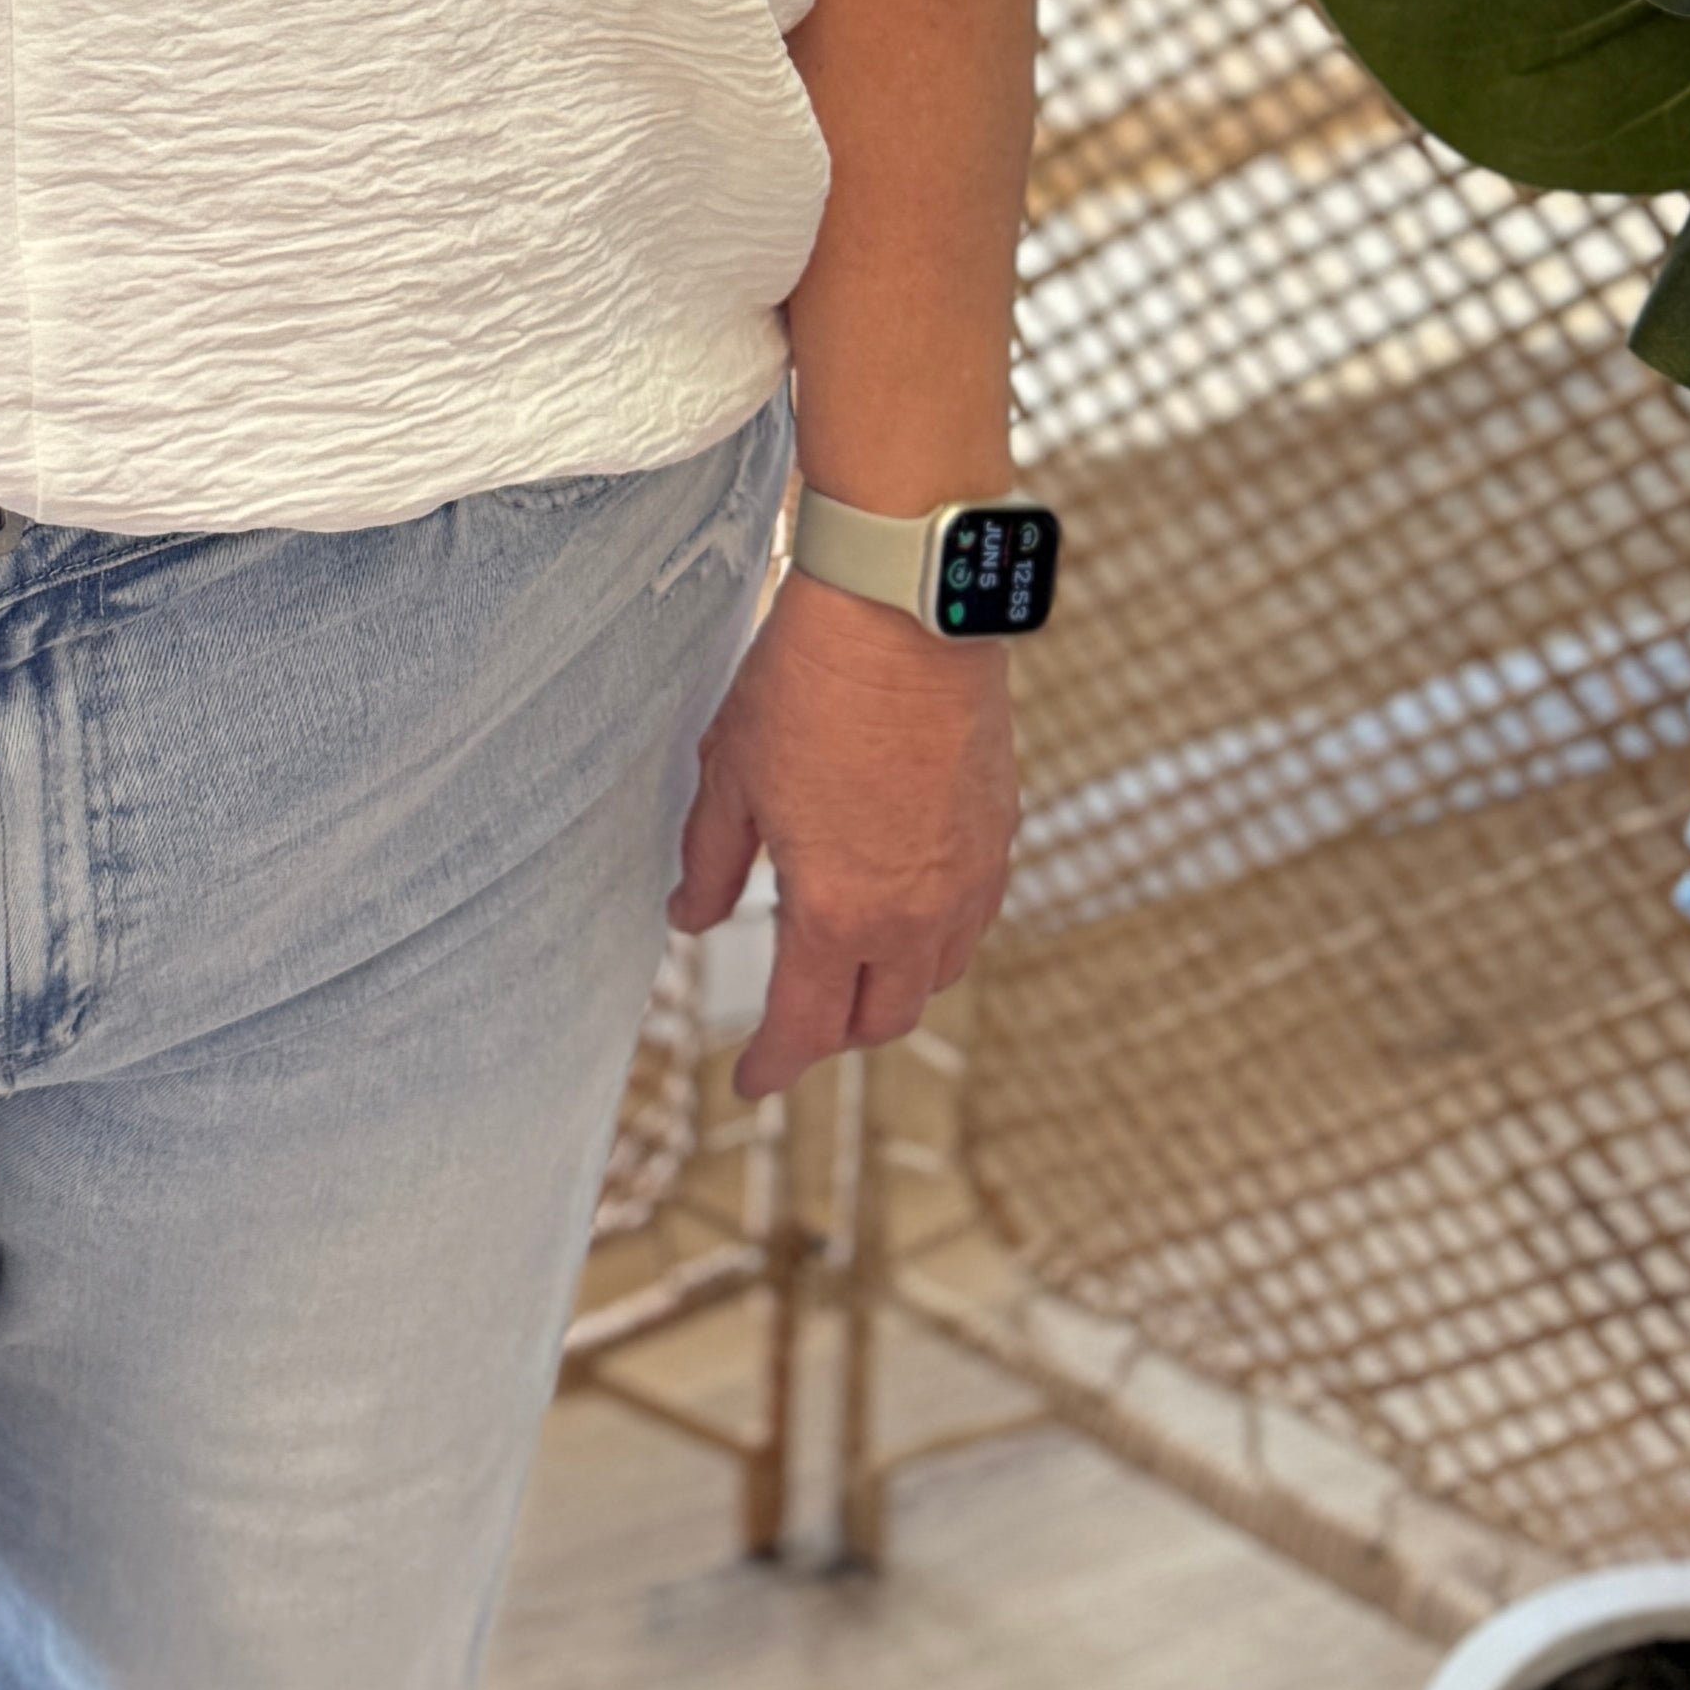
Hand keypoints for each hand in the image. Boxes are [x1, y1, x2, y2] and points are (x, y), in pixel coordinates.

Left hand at [668, 568, 1017, 1100]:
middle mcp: (915, 913)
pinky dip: (937, 937)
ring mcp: (969, 876)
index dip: (771, 1064)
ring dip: (892, 989)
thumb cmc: (810, 684)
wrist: (904, 609)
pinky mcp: (1000, 833)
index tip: (750, 1080)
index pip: (806, 1027)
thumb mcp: (732, 775)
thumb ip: (711, 861)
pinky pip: (973, 920)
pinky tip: (906, 907)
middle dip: (834, 1033)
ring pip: (937, 976)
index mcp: (838, 911)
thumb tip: (689, 918)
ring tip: (850, 965)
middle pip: (882, 1018)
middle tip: (796, 1020)